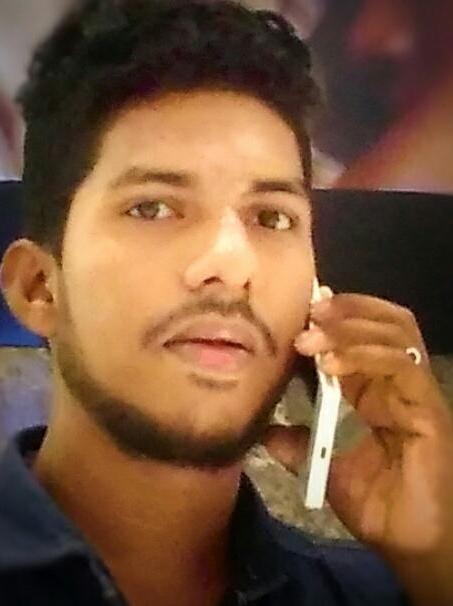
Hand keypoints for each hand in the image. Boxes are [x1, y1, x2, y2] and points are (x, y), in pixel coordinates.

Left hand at [261, 291, 452, 602]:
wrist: (411, 543)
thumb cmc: (379, 505)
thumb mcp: (323, 468)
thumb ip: (296, 445)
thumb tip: (262, 431)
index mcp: (374, 389)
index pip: (360, 333)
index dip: (332, 318)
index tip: (295, 313)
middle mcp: (396, 382)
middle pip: (383, 321)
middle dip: (345, 310)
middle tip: (307, 311)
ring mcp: (415, 392)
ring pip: (395, 334)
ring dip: (351, 327)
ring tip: (312, 336)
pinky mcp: (428, 409)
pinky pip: (402, 367)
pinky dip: (367, 357)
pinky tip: (332, 367)